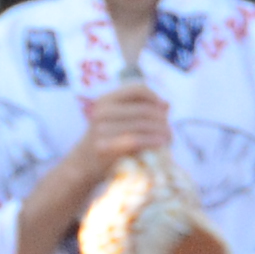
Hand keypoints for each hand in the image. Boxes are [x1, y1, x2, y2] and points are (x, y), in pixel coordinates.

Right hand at [24, 84, 172, 242]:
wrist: (84, 164)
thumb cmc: (109, 140)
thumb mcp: (121, 120)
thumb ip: (142, 110)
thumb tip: (166, 104)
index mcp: (106, 100)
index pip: (137, 89)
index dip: (155, 97)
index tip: (163, 109)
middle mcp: (102, 111)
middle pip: (144, 109)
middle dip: (162, 120)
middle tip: (170, 131)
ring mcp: (101, 129)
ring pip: (143, 124)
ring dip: (162, 131)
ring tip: (169, 139)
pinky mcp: (105, 146)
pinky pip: (136, 140)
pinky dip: (153, 141)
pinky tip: (162, 145)